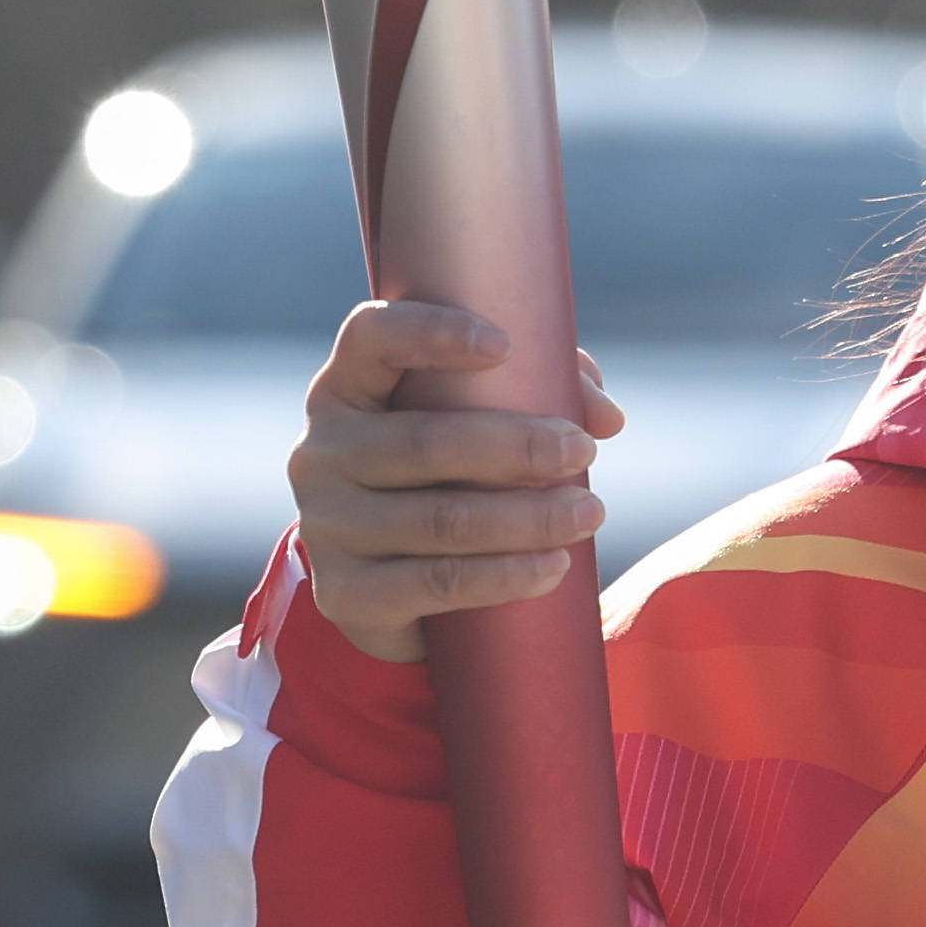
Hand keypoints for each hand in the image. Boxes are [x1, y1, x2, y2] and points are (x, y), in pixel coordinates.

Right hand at [286, 298, 626, 662]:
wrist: (383, 586)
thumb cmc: (440, 475)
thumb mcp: (471, 421)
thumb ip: (539, 391)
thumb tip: (604, 417)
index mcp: (345, 389)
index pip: (370, 339)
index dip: (431, 333)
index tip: (505, 346)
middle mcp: (321, 451)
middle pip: (424, 443)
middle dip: (516, 446)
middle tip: (582, 451)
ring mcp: (326, 526)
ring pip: (440, 519)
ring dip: (526, 518)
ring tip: (589, 513)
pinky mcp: (345, 594)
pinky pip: (436, 582)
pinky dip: (504, 576)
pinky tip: (554, 567)